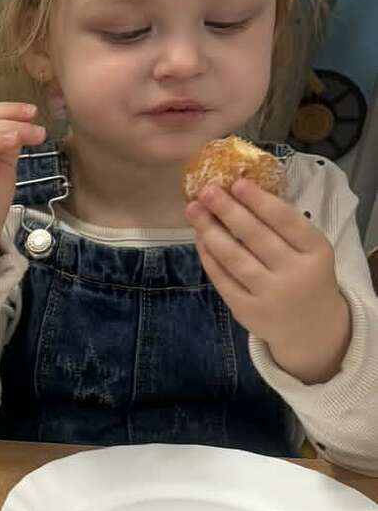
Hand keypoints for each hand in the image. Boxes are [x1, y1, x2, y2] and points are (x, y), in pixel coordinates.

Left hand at [186, 179, 350, 383]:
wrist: (311, 327)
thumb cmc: (306, 275)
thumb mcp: (309, 250)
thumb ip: (283, 226)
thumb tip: (240, 189)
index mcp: (316, 252)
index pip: (286, 221)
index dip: (260, 200)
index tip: (236, 182)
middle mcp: (295, 274)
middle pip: (256, 237)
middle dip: (228, 210)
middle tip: (206, 190)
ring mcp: (270, 295)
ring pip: (234, 258)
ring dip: (210, 231)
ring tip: (194, 210)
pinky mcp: (248, 311)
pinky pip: (222, 279)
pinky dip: (208, 257)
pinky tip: (199, 238)